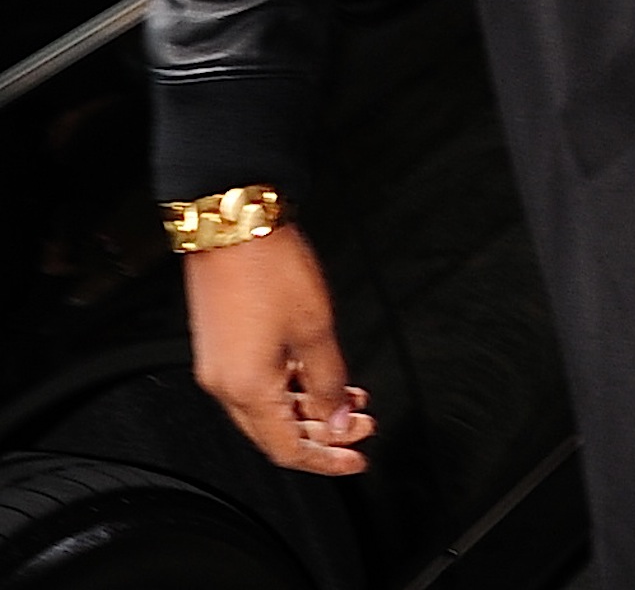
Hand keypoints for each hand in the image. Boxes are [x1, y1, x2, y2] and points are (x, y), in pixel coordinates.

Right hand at [186, 227, 376, 474]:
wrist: (233, 226)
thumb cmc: (269, 270)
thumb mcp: (316, 329)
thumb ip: (330, 381)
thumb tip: (339, 419)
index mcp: (246, 388)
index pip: (287, 449)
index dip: (325, 460)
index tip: (357, 458)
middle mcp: (224, 385)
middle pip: (276, 433)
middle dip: (323, 435)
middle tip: (363, 425)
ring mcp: (219, 366)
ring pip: (268, 409)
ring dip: (310, 409)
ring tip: (352, 399)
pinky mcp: (221, 347)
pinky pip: (258, 385)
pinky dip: (291, 388)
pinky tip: (320, 377)